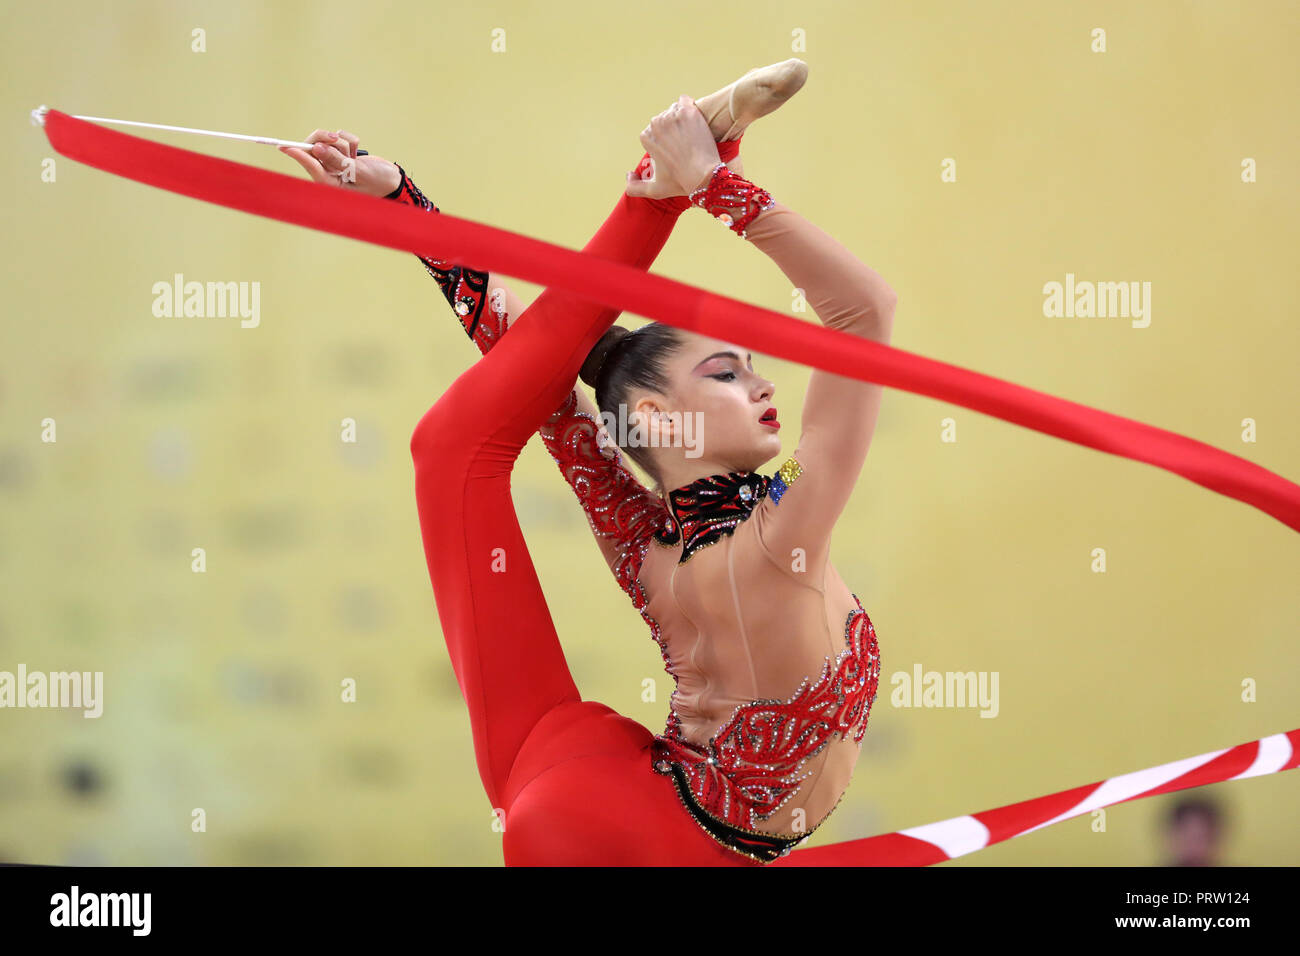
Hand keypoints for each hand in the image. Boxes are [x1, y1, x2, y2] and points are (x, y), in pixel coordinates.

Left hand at [278, 128, 401, 196]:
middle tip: (335, 137)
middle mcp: (329, 172)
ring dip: (341, 142)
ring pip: (326, 141)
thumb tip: (317, 148)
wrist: (392, 180)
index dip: (297, 154)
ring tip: (353, 155)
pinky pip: (339, 138)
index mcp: (330, 183)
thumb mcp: (358, 172)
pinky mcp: (342, 154)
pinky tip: (356, 151)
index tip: (283, 147)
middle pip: (314, 148)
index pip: (310, 164)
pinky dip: (349, 140)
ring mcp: (335, 162)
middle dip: (324, 140)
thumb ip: (337, 160)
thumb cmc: (377, 182)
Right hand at [625, 95, 721, 199]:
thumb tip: (628, 174)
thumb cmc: (679, 182)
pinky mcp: (689, 111)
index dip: (664, 140)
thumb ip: (634, 187)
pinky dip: (689, 108)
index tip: (674, 149)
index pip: (653, 131)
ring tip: (691, 134)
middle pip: (663, 119)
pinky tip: (694, 121)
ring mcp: (672, 116)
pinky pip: (685, 101)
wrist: (703, 175)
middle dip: (672, 128)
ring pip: (674, 110)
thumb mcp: (654, 190)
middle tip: (685, 142)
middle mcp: (656, 124)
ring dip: (681, 118)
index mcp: (646, 137)